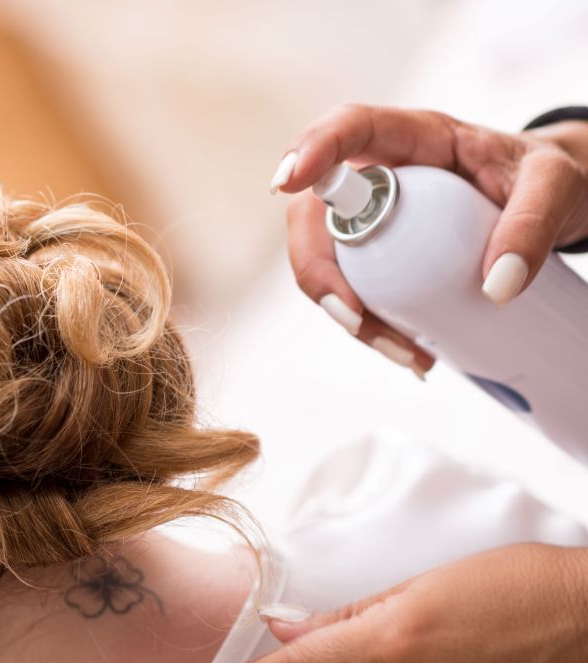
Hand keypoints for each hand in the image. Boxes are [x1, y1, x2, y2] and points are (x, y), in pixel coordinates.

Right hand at [271, 104, 587, 372]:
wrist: (552, 205)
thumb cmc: (546, 178)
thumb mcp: (556, 185)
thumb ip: (533, 224)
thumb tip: (496, 287)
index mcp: (412, 136)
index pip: (348, 128)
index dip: (310, 149)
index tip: (288, 182)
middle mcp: (377, 175)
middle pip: (314, 213)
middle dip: (319, 271)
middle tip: (355, 316)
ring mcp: (370, 218)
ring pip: (326, 262)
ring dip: (348, 314)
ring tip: (408, 352)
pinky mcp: (376, 256)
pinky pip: (352, 290)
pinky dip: (371, 327)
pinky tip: (410, 351)